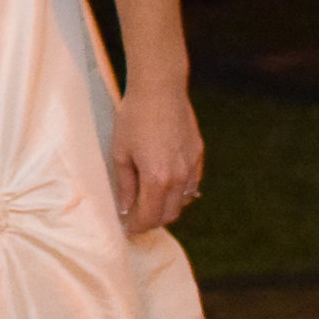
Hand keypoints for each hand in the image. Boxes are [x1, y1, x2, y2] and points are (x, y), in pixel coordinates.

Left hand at [111, 82, 204, 234]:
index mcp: (157, 179)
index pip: (150, 217)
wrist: (160, 89)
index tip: (128, 229)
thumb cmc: (134, 117)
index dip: (137, 227)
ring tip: (149, 202)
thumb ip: (125, 184)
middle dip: (152, 221)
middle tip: (136, 219)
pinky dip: (179, 192)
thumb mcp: (121, 152)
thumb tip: (125, 208)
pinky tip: (166, 185)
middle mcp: (179, 178)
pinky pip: (191, 184)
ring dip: (167, 207)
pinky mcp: (198, 155)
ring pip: (183, 201)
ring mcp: (192, 166)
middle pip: (169, 214)